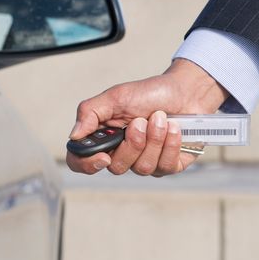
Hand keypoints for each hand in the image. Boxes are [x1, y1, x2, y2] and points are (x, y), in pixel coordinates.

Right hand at [66, 58, 228, 176]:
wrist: (184, 91)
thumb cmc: (148, 94)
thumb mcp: (115, 97)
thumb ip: (89, 113)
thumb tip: (74, 135)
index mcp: (103, 138)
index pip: (81, 162)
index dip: (87, 165)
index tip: (103, 155)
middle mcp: (121, 154)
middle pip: (116, 167)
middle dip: (133, 142)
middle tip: (141, 121)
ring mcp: (144, 162)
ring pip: (142, 167)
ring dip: (154, 139)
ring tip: (160, 118)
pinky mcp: (168, 166)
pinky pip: (165, 167)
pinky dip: (171, 144)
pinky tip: (174, 128)